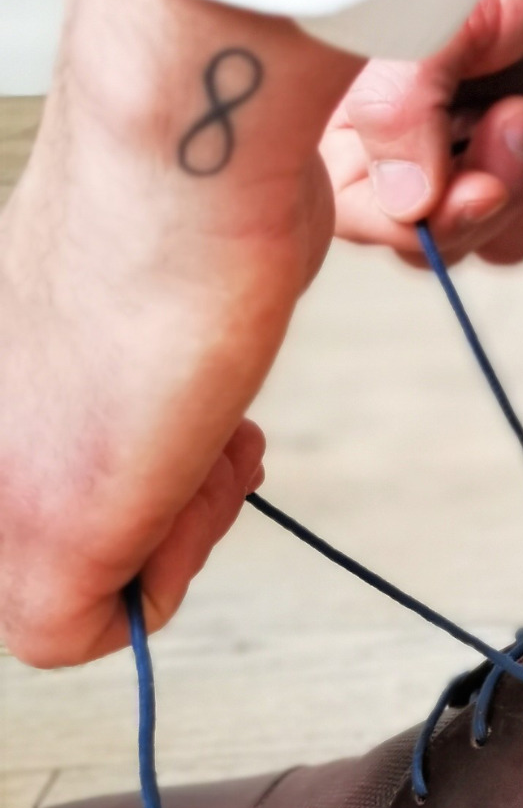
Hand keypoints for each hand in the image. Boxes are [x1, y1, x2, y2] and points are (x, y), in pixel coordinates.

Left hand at [0, 0, 361, 665]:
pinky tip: (207, 455)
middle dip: (150, 511)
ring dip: (175, 526)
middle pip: (51, 552)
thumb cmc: (184, 209)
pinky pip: (93, 630)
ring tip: (203, 420)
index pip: (30, 503)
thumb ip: (107, 375)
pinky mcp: (42, 542)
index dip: (125, 483)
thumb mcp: (117, 306)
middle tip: (198, 428)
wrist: (185, 177)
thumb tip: (148, 400)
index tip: (175, 421)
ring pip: (74, 594)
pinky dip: (174, 565)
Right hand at [320, 0, 522, 266]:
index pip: (371, 219)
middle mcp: (419, 151)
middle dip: (498, 190)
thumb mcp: (432, 18)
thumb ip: (398, 112)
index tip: (480, 186)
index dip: (426, 221)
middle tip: (520, 113)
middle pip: (446, 242)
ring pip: (511, 240)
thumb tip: (407, 204)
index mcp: (360, 122)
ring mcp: (488, 162)